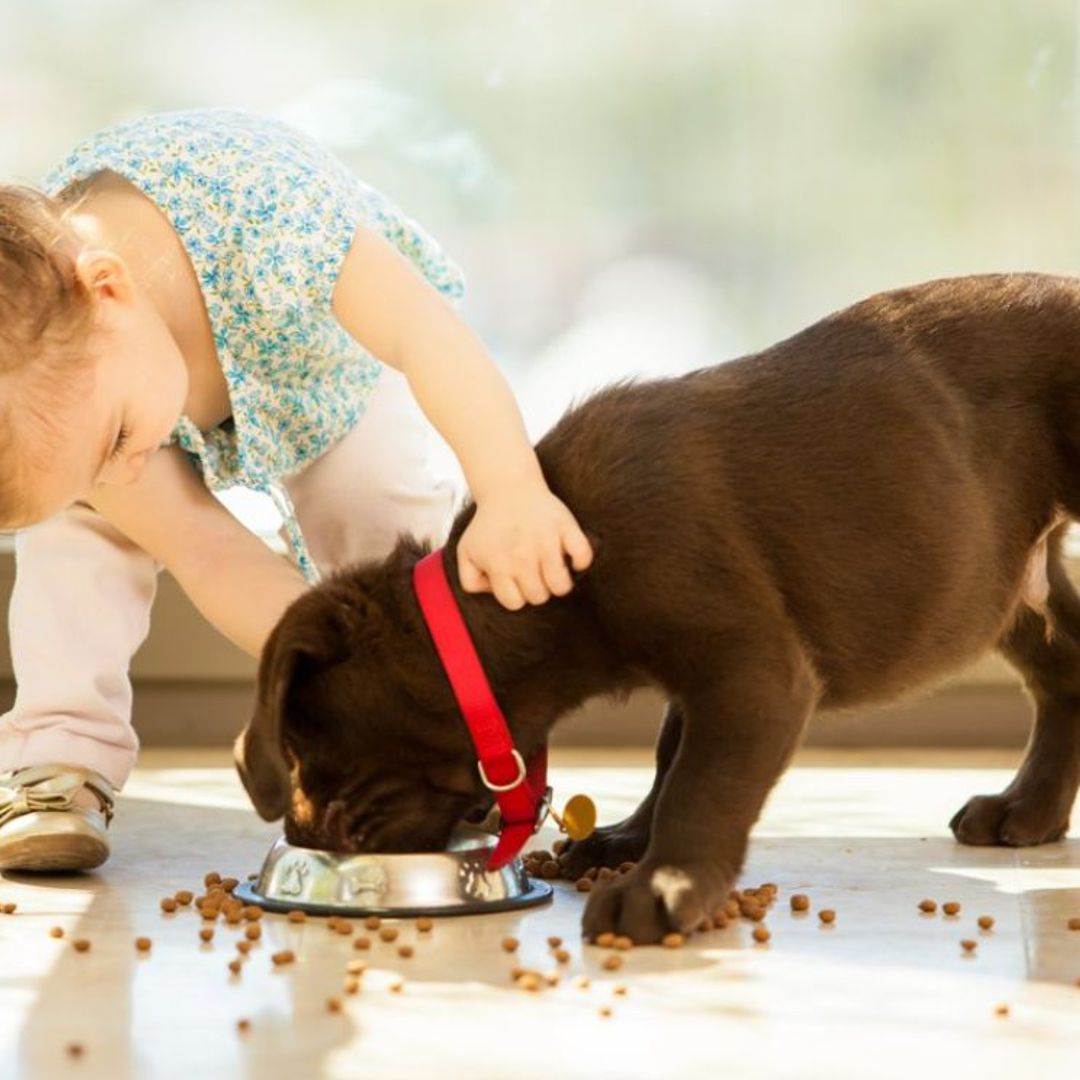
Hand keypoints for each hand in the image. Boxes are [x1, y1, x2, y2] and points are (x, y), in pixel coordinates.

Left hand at [457, 485, 592, 609]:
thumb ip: (470, 581)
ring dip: (558, 582)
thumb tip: (494, 592)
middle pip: (539, 596)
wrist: (508, 487)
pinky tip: (569, 555)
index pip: (514, 603)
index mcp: (498, 564)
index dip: (516, 594)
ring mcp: (546, 541)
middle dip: (537, 588)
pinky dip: (580, 561)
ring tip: (551, 568)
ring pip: (561, 586)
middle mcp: (521, 555)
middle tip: (533, 572)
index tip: (516, 580)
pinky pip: (583, 557)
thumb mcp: (466, 552)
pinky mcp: (566, 527)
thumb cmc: (489, 525)